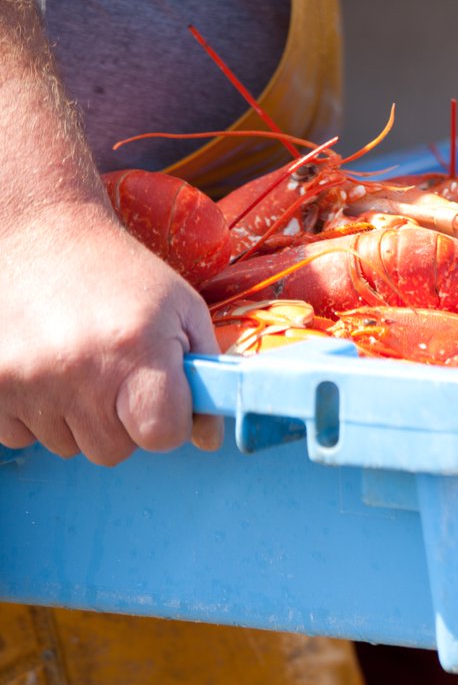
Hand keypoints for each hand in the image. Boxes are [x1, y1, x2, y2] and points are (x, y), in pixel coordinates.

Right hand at [0, 206, 222, 464]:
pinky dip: (35, 413)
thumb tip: (209, 441)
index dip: (169, 423)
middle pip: (113, 450)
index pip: (161, 435)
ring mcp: (26, 380)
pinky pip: (21, 437)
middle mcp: (79, 370)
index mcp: (137, 350)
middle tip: (116, 370)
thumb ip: (206, 376)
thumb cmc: (123, 277)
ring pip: (67, 446)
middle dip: (121, 420)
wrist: (42, 235)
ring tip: (79, 361)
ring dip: (77, 417)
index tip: (162, 398)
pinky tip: (45, 367)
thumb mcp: (183, 311)